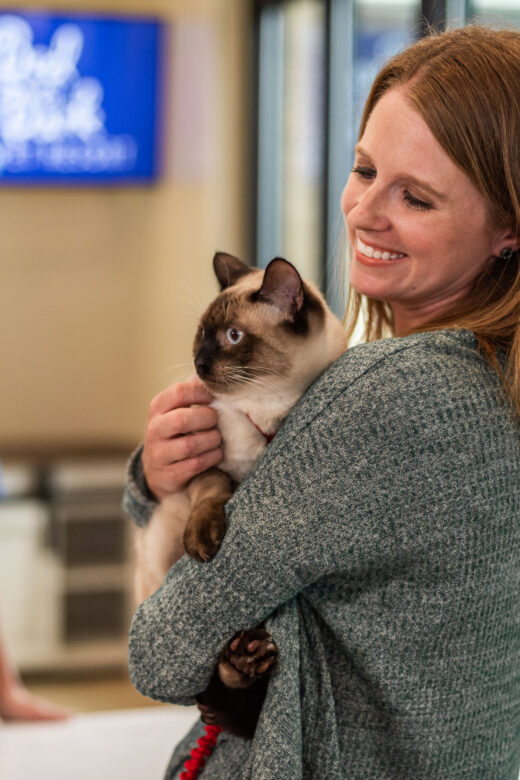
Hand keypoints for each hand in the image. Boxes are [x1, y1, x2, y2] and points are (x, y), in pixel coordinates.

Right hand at [142, 376, 222, 499]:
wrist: (158, 471)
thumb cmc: (174, 433)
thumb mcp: (175, 410)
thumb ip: (191, 393)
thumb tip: (210, 375)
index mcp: (157, 408)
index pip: (178, 392)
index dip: (201, 393)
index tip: (213, 397)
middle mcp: (154, 430)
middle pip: (182, 419)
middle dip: (206, 418)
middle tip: (215, 420)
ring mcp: (159, 454)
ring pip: (190, 445)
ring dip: (211, 440)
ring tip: (216, 438)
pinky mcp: (169, 475)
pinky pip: (196, 464)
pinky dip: (211, 457)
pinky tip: (215, 453)